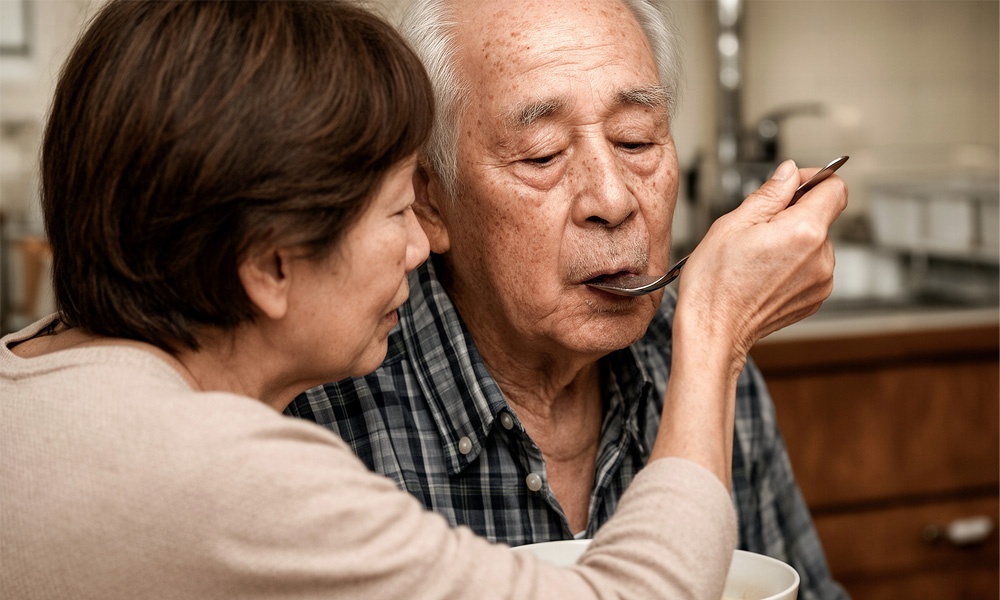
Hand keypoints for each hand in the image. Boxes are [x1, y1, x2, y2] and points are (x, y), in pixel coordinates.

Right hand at [676, 159, 847, 362]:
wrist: (713, 329)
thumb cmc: (715, 282)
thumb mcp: (733, 223)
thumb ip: (770, 193)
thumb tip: (790, 172)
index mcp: (804, 232)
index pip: (835, 189)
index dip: (814, 180)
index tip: (793, 186)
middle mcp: (821, 258)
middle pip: (822, 217)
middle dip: (794, 214)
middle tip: (758, 229)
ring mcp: (821, 281)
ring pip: (815, 243)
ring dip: (793, 241)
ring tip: (758, 257)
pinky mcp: (815, 298)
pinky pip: (812, 268)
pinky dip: (793, 264)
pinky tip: (765, 273)